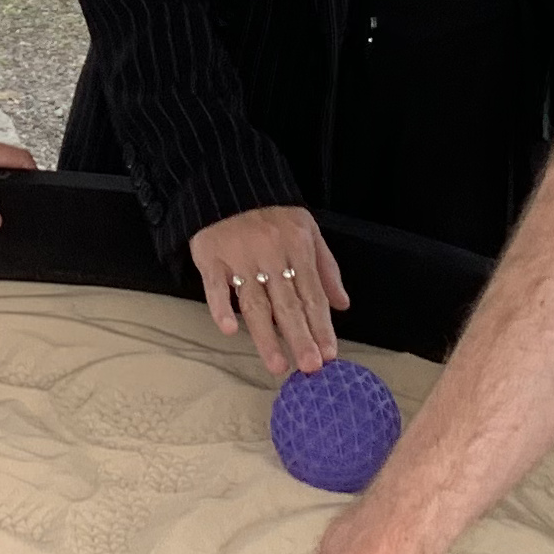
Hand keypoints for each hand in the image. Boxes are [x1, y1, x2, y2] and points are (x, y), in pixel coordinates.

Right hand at [187, 206, 350, 374]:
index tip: (329, 354)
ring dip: (266, 335)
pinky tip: (229, 329)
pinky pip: (216, 286)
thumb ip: (326, 269)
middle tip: (309, 367)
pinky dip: (221, 307)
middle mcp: (271, 254)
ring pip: (255, 302)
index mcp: (297, 248)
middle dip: (300, 337)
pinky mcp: (211, 257)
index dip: (321, 326)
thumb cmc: (272, 214)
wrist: (229, 185)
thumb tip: (342, 305)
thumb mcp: (308, 231)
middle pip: (287, 303)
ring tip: (277, 364)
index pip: (312, 295)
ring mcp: (239, 257)